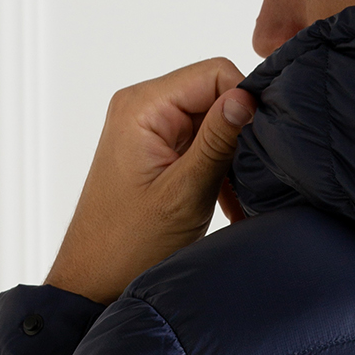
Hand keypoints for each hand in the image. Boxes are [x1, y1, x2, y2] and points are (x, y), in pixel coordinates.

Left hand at [45, 59, 254, 304]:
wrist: (96, 280)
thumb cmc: (129, 245)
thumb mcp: (185, 192)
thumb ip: (217, 142)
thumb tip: (247, 98)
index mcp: (143, 106)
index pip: (213, 73)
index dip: (243, 102)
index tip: (259, 145)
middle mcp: (142, 107)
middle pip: (212, 95)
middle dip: (236, 134)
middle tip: (247, 179)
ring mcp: (147, 128)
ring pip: (209, 122)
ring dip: (229, 158)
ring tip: (235, 198)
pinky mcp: (154, 150)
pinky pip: (197, 144)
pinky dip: (216, 170)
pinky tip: (226, 202)